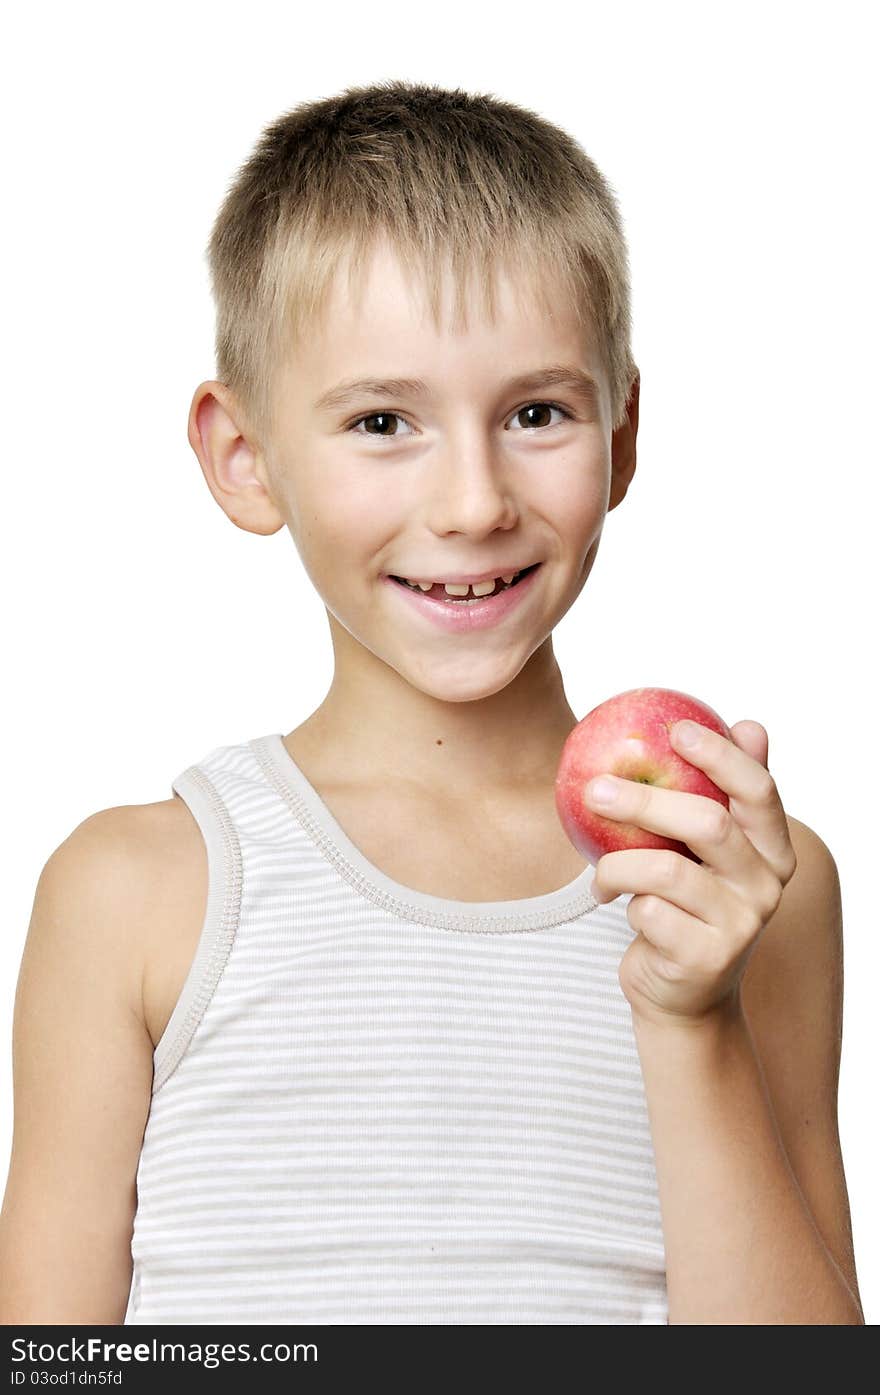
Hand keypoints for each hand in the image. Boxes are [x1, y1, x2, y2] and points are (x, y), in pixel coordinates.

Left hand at [587, 720, 797, 1027]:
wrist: (681, 995)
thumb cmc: (687, 906)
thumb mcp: (707, 852)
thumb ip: (723, 795)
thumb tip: (750, 724)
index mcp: (773, 850)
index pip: (758, 791)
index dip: (721, 756)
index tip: (676, 730)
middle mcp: (767, 886)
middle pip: (708, 824)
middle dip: (645, 801)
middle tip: (596, 788)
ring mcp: (740, 925)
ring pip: (666, 871)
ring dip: (619, 863)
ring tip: (599, 868)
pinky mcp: (706, 958)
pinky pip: (648, 911)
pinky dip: (620, 900)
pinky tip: (611, 901)